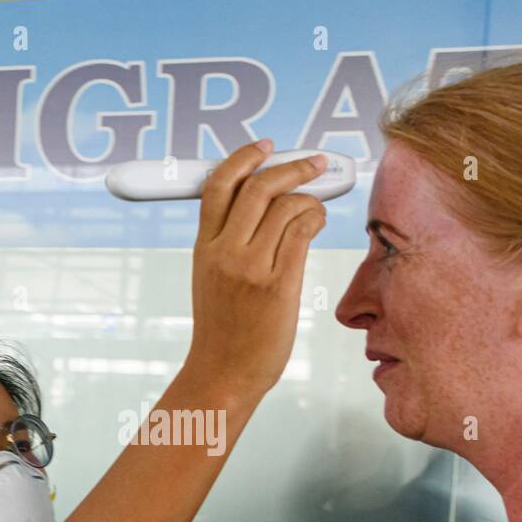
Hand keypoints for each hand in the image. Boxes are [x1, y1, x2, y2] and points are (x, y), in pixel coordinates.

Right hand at [187, 139, 327, 398]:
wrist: (223, 374)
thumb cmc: (223, 333)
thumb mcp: (210, 279)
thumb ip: (228, 244)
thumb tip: (265, 211)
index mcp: (203, 247)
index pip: (217, 185)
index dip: (243, 157)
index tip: (265, 147)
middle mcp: (223, 252)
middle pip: (257, 186)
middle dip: (292, 166)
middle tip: (314, 163)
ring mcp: (250, 268)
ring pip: (284, 206)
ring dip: (309, 197)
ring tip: (318, 207)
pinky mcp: (277, 285)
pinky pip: (300, 232)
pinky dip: (315, 218)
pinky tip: (318, 223)